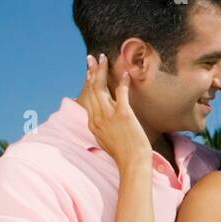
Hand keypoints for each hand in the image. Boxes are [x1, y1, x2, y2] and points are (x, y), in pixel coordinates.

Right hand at [79, 54, 151, 168]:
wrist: (133, 164)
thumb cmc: (124, 155)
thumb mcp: (106, 140)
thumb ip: (102, 128)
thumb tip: (102, 121)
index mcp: (92, 123)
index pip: (87, 97)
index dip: (88, 82)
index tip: (89, 71)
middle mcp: (97, 117)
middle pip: (91, 88)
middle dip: (91, 70)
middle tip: (92, 57)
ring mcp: (108, 115)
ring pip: (100, 87)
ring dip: (101, 70)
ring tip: (102, 58)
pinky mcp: (123, 115)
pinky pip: (121, 93)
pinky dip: (122, 81)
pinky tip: (126, 72)